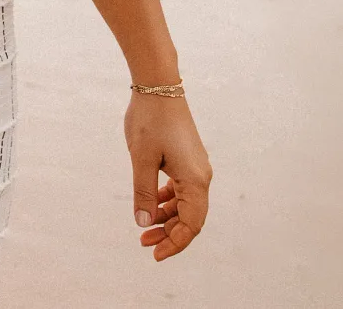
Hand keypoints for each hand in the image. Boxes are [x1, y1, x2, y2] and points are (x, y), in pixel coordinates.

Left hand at [125, 92, 209, 260]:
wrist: (158, 86)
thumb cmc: (149, 121)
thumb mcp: (141, 160)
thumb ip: (143, 193)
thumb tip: (144, 224)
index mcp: (195, 180)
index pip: (191, 224)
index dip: (175, 243)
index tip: (154, 254)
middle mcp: (202, 177)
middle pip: (190, 218)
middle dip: (169, 234)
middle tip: (144, 243)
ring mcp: (196, 168)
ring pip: (185, 204)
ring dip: (166, 218)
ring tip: (144, 228)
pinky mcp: (188, 160)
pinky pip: (181, 189)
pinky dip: (167, 201)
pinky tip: (151, 205)